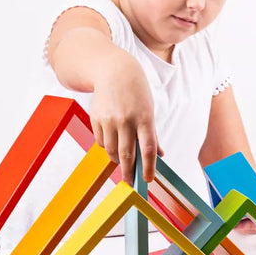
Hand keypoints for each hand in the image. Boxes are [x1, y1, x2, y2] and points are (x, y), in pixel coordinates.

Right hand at [90, 53, 162, 185]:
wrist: (114, 71)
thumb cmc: (136, 93)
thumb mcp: (149, 110)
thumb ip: (152, 134)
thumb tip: (159, 155)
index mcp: (144, 118)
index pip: (148, 149)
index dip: (148, 167)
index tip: (147, 180)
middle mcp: (126, 119)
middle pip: (127, 154)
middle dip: (129, 172)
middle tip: (130, 183)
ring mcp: (109, 119)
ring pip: (112, 151)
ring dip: (117, 159)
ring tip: (121, 158)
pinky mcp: (96, 118)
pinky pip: (101, 142)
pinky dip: (107, 146)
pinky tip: (112, 138)